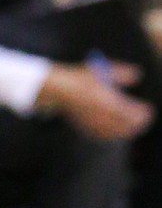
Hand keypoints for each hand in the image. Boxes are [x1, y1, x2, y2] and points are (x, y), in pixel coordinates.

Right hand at [37, 61, 153, 139]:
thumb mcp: (103, 70)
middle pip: (129, 127)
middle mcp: (106, 118)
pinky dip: (112, 135)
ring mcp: (96, 125)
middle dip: (139, 124)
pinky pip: (104, 136)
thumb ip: (124, 73)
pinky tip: (112, 132)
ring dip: (127, 131)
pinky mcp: (86, 129)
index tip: (149, 110)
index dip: (145, 113)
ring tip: (132, 128)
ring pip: (117, 134)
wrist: (58, 90)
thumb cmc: (80, 79)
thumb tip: (137, 75)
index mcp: (113, 104)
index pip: (136, 114)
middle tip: (144, 120)